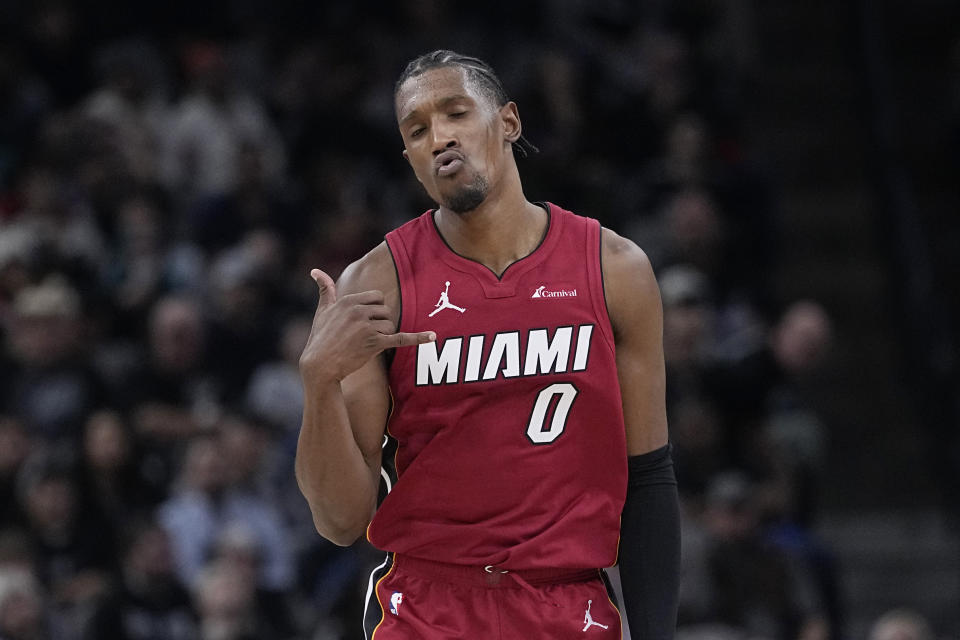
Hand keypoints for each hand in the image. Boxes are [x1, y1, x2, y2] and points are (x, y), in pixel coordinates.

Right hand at [299, 269, 434, 381]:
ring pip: (391, 325)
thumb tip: (315, 270)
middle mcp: (358, 311)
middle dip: (380, 322)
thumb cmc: (320, 338)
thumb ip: (325, 289)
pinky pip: (401, 338)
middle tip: (364, 335)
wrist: (320, 366)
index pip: (377, 297)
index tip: (364, 321)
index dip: (375, 310)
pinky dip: (418, 338)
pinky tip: (432, 336)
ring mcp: (367, 327)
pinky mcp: (375, 344)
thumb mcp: (322, 311)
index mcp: (349, 300)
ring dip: (384, 335)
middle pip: (386, 310)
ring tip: (365, 344)